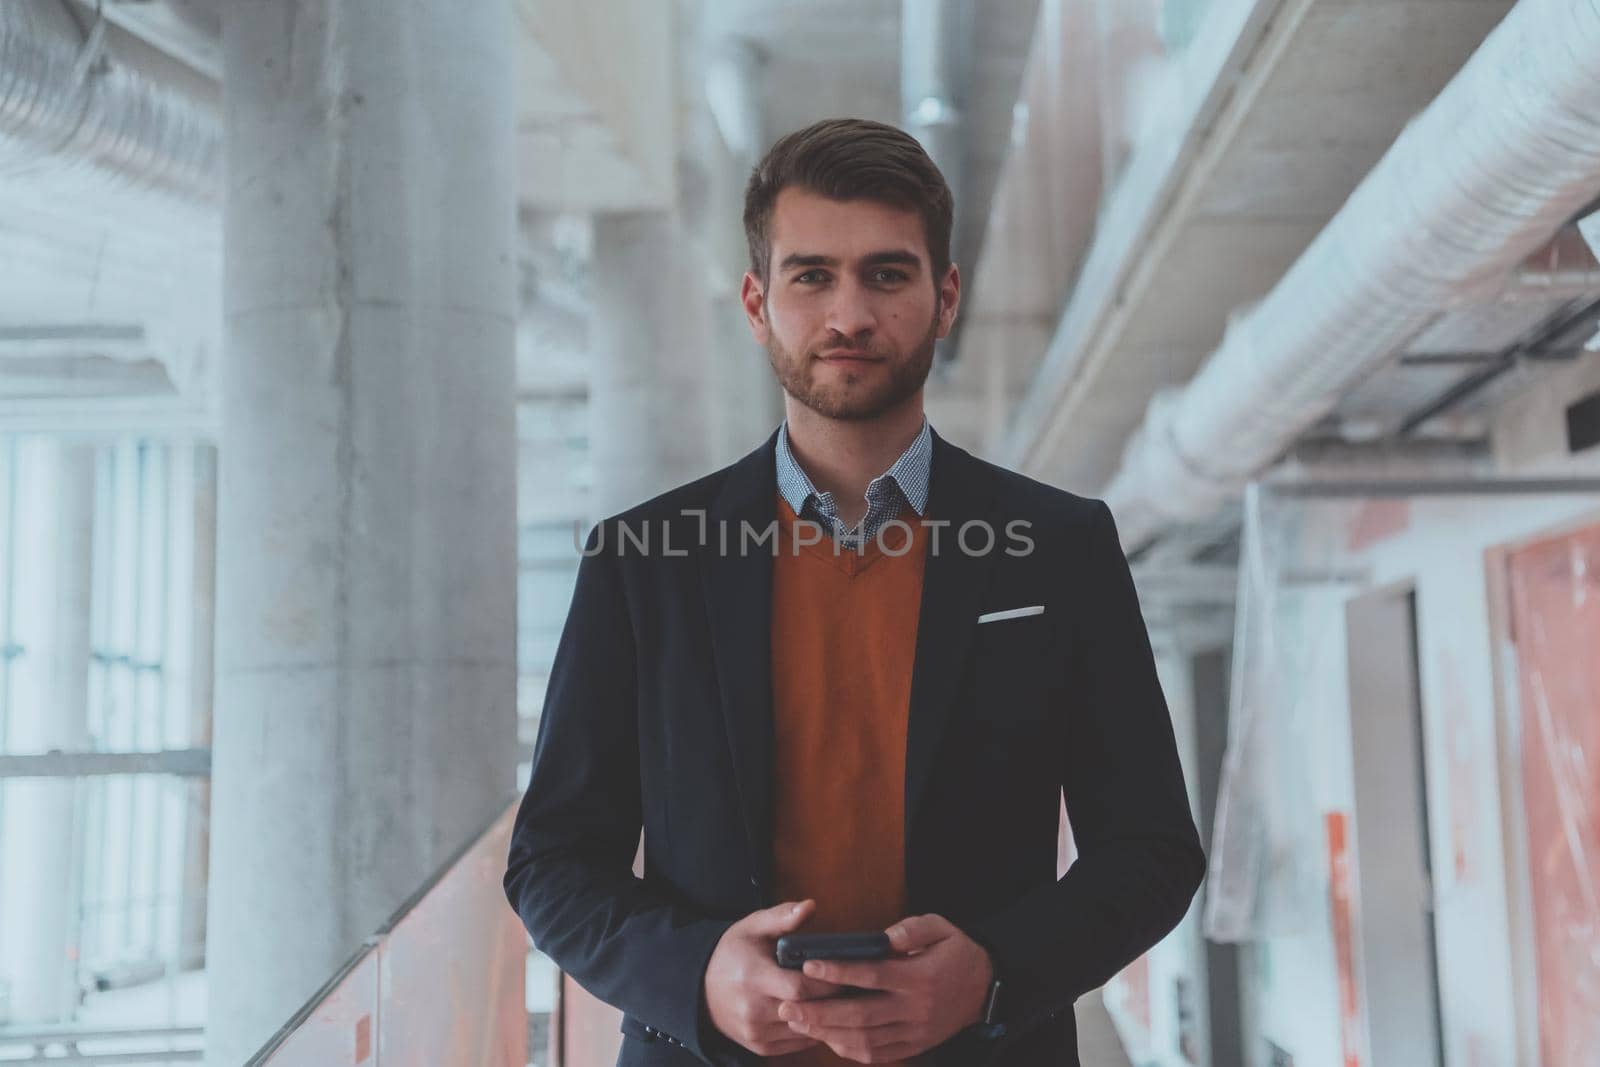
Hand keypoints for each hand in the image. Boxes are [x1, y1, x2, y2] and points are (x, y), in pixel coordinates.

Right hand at [703, 899, 843, 1055]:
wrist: (702, 989)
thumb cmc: (732, 954)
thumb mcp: (752, 927)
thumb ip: (782, 916)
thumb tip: (810, 905)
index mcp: (752, 977)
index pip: (799, 987)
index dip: (825, 981)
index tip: (843, 972)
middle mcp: (752, 1009)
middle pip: (805, 1010)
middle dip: (831, 999)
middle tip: (851, 986)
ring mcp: (755, 1032)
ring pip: (804, 1030)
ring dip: (824, 1017)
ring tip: (840, 1000)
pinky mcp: (759, 1047)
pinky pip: (796, 1043)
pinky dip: (811, 1030)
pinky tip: (820, 1014)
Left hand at [777, 913, 993, 1062]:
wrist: (987, 987)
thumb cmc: (957, 952)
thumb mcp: (942, 928)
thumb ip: (912, 929)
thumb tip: (883, 937)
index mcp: (919, 977)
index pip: (872, 975)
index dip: (839, 972)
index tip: (809, 966)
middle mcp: (915, 1008)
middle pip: (861, 1015)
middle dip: (820, 1012)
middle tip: (787, 1006)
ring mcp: (915, 1031)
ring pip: (865, 1039)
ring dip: (828, 1033)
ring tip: (798, 1024)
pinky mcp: (915, 1045)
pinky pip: (878, 1053)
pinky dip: (850, 1049)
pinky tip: (828, 1038)